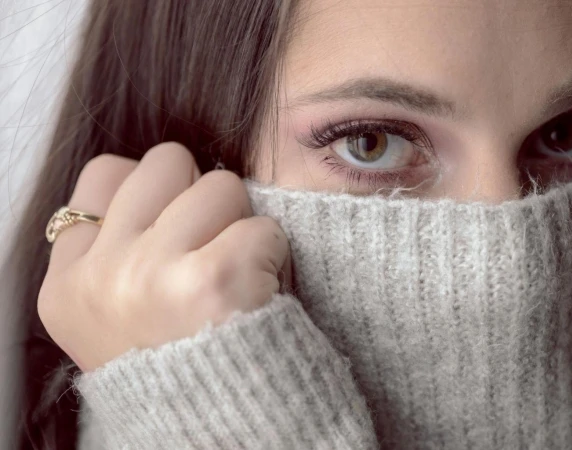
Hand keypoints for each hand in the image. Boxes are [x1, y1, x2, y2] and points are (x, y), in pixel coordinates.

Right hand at [38, 143, 291, 371]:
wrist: (224, 439)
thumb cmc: (184, 371)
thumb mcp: (114, 320)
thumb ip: (120, 252)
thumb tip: (166, 179)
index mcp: (68, 284)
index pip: (106, 173)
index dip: (155, 190)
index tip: (176, 228)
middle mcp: (101, 275)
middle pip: (167, 162)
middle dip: (203, 196)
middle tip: (215, 248)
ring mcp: (152, 275)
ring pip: (222, 186)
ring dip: (244, 226)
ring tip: (239, 279)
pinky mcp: (214, 280)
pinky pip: (263, 227)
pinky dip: (277, 258)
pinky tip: (263, 295)